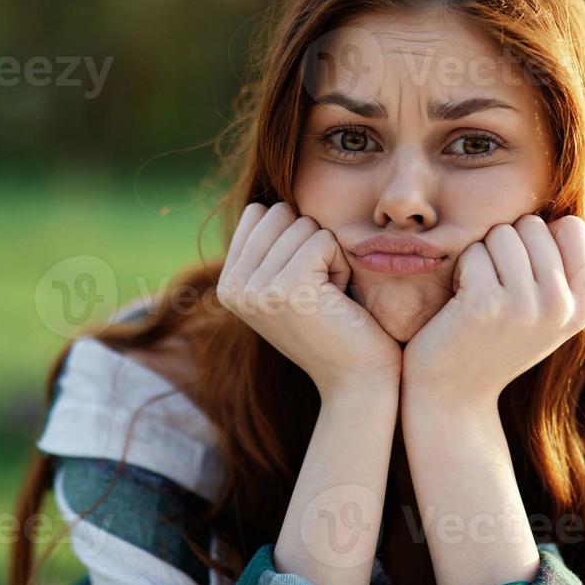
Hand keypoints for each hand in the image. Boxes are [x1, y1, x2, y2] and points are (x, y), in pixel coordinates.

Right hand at [217, 202, 401, 396]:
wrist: (357, 381)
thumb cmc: (335, 327)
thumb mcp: (286, 286)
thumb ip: (268, 251)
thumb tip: (264, 204)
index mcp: (228, 283)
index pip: (259, 212)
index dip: (295, 237)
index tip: (304, 282)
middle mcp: (233, 286)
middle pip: (280, 213)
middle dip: (311, 243)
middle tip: (320, 290)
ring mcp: (256, 288)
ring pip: (304, 225)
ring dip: (329, 256)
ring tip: (328, 297)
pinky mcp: (288, 287)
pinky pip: (324, 239)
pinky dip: (341, 265)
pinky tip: (338, 300)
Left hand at [402, 214, 584, 407]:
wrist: (451, 396)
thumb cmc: (490, 342)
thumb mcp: (540, 311)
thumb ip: (558, 269)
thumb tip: (560, 214)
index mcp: (580, 307)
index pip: (572, 227)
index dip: (537, 238)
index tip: (520, 273)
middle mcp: (560, 307)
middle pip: (534, 225)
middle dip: (505, 246)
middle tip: (492, 287)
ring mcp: (525, 306)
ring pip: (503, 233)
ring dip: (481, 255)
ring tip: (477, 294)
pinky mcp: (485, 304)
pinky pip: (474, 251)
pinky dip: (460, 269)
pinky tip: (458, 302)